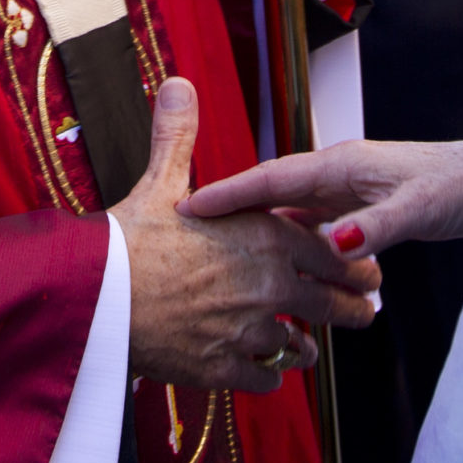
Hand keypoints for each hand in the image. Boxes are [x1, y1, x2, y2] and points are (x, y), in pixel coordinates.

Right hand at [111, 77, 380, 391]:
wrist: (95, 298)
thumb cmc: (127, 240)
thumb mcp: (159, 182)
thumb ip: (180, 137)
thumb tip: (178, 84)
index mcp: (263, 238)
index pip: (328, 252)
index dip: (351, 263)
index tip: (367, 271)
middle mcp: (267, 285)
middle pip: (329, 304)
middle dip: (350, 310)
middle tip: (364, 312)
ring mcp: (248, 330)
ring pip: (298, 347)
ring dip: (305, 348)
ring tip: (309, 349)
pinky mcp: (224, 368)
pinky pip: (264, 378)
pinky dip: (267, 375)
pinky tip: (265, 371)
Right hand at [181, 138, 462, 262]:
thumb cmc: (461, 186)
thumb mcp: (418, 208)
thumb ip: (375, 228)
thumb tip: (334, 248)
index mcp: (343, 164)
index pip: (272, 177)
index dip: (229, 193)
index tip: (189, 206)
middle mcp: (339, 173)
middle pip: (272, 192)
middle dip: (231, 210)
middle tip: (191, 235)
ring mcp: (348, 190)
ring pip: (291, 211)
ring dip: (259, 229)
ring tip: (223, 253)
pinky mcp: (361, 207)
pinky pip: (313, 225)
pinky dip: (292, 242)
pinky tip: (281, 265)